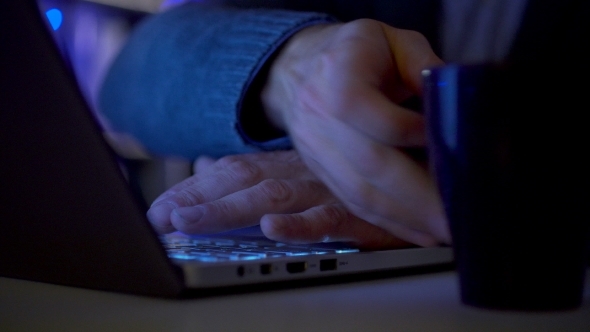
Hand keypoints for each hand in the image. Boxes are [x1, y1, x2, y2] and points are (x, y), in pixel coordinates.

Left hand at [147, 150, 411, 248]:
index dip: (194, 189)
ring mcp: (330, 190)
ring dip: (231, 211)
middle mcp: (303, 173)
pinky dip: (302, 225)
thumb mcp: (303, 168)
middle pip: (243, 183)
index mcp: (288, 165)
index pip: (232, 172)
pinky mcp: (362, 212)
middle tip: (162, 220)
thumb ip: (257, 170)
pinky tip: (274, 229)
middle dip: (199, 202)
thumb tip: (209, 164)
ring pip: (274, 199)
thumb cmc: (357, 171)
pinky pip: (331, 218)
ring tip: (192, 223)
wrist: (416, 164)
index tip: (160, 209)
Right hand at [261, 20, 450, 245]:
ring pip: (360, 191)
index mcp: (339, 77)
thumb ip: (424, 64)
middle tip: (456, 215)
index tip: (452, 146)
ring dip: (404, 217)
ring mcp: (315, 148)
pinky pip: (351, 201)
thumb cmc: (351, 51)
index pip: (382, 120)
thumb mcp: (391, 38)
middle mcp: (320, 117)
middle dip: (418, 197)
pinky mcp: (319, 169)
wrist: (296, 67)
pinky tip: (415, 231)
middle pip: (371, 166)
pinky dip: (386, 220)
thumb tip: (454, 101)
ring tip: (442, 231)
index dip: (419, 136)